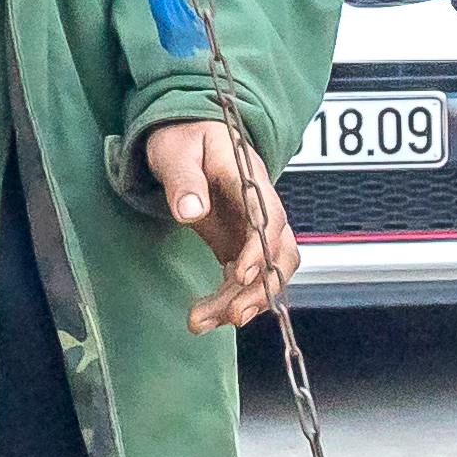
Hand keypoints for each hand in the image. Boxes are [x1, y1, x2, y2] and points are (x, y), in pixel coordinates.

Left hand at [144, 113, 296, 330]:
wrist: (189, 134)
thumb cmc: (184, 137)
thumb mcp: (176, 151)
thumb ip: (183, 180)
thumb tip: (191, 211)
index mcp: (249, 179)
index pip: (267, 217)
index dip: (260, 249)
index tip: (241, 274)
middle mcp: (260, 208)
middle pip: (280, 254)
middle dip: (261, 288)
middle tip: (233, 315)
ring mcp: (253, 229)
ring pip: (266, 274)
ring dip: (241, 302)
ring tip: (200, 323)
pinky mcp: (239, 245)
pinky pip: (243, 280)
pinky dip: (228, 301)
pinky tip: (203, 318)